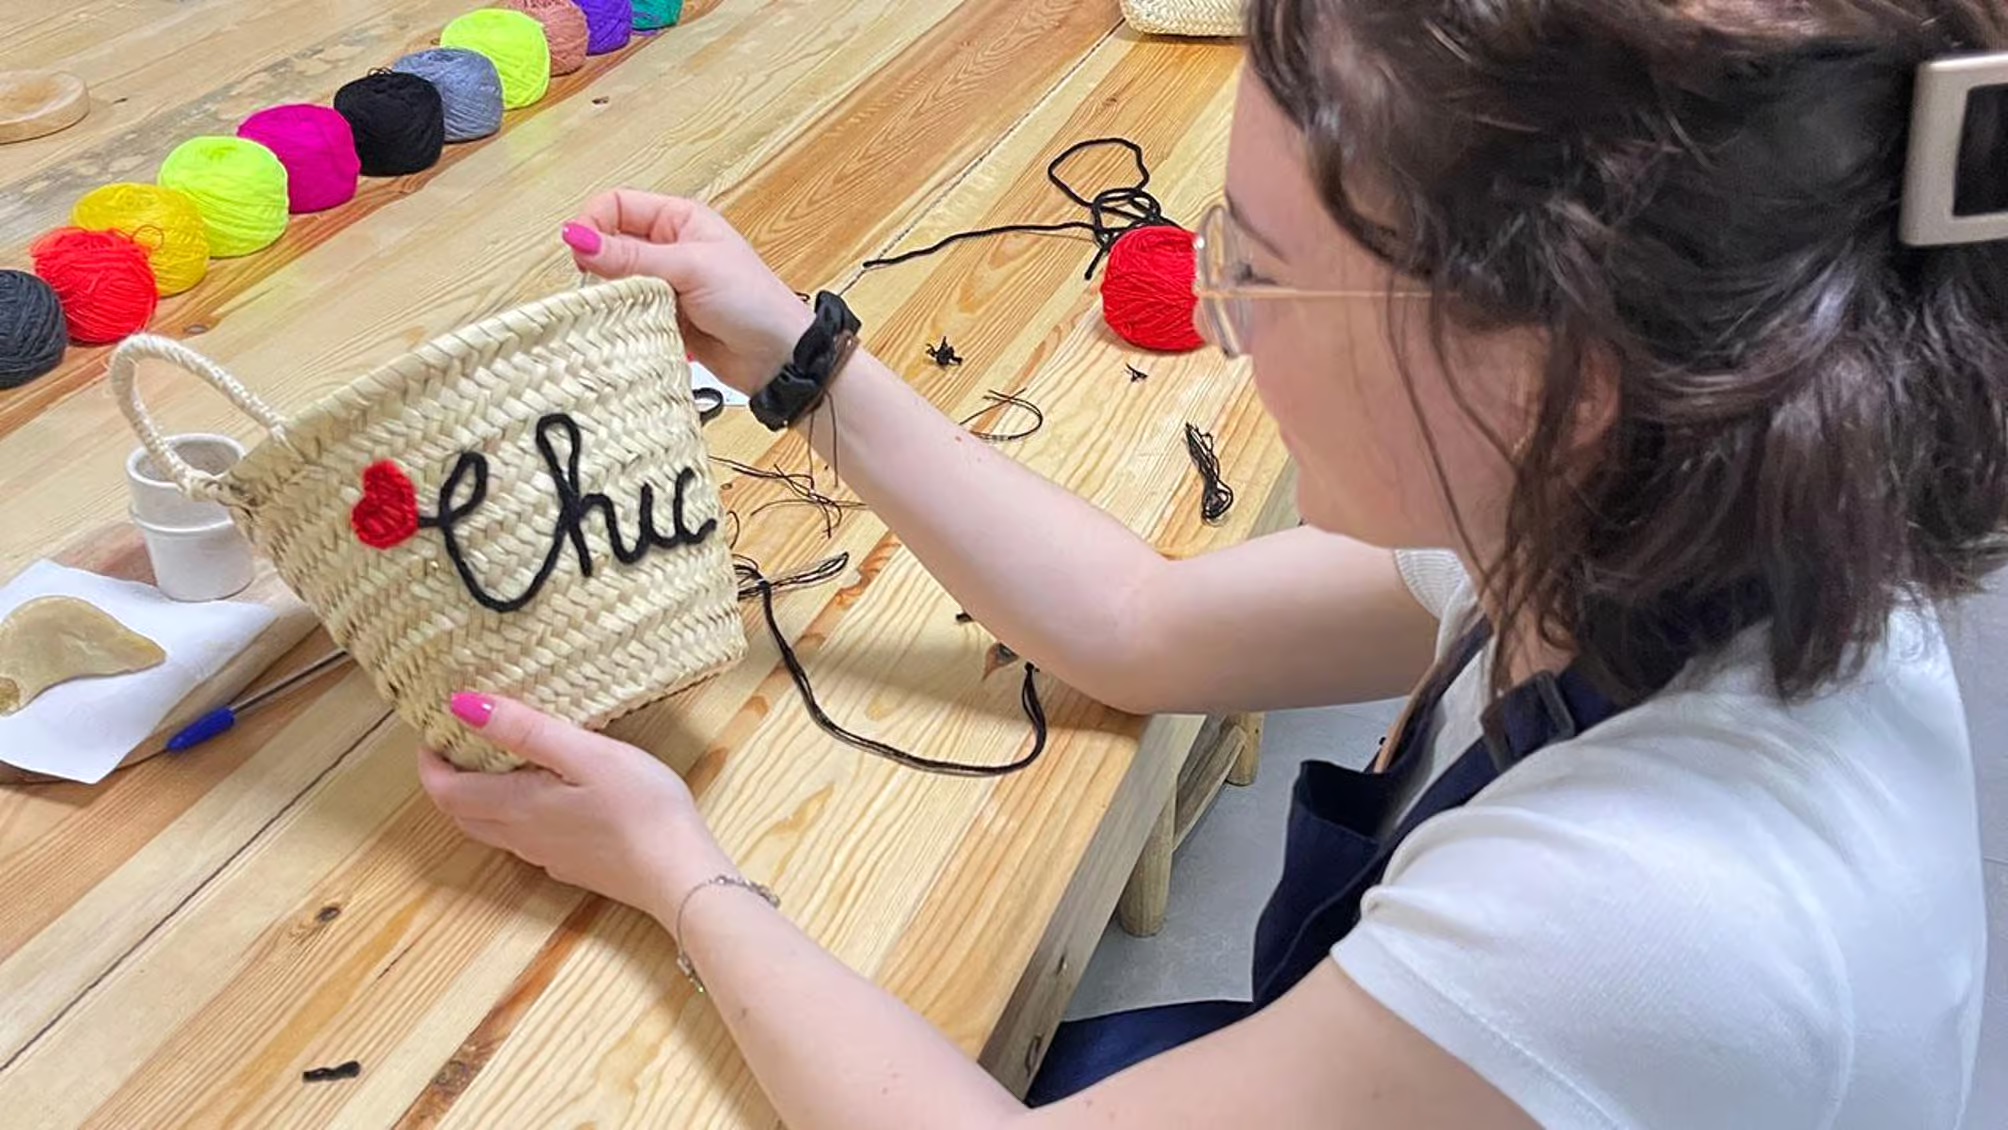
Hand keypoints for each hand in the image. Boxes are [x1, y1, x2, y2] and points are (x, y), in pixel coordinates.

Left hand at [417, 693, 734, 928]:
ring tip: (493, 763)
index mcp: (517, 806)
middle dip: (447, 779)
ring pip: (490, 828)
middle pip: (461, 813)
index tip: (432, 731)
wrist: (679, 876)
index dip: (429, 763)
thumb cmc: (641, 809)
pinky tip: (542, 796)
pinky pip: (524, 839)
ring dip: (477, 797)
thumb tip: (463, 706)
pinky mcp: (573, 866)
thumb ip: (525, 730)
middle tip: (457, 743)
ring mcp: (547, 856)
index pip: (446, 791)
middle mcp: (522, 836)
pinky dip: (511, 813)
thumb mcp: (585, 754)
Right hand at [562, 191, 814, 394]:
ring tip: (625, 310)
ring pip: (616, 283)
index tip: (581, 252)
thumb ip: (632, 256)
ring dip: (614, 296)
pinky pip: (629, 313)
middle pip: (611, 245)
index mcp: (679, 219)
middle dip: (600, 265)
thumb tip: (579, 239)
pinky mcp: (664, 318)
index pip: (617, 205)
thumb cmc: (752, 301)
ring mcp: (666, 284)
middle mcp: (669, 247)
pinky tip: (633, 330)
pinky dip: (625, 321)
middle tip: (603, 287)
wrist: (778, 357)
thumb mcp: (691, 268)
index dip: (594, 223)